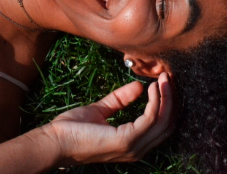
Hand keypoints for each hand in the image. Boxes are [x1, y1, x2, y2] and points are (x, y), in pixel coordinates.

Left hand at [47, 73, 174, 165]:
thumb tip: (138, 86)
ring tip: (164, 78)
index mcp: (133, 144)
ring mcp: (133, 147)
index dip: (167, 104)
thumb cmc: (72, 129)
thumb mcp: (101, 110)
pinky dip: (155, 102)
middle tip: (169, 77)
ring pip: (163, 122)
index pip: (161, 127)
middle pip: (168, 125)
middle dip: (171, 99)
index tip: (164, 82)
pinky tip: (152, 88)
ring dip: (167, 98)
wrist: (54, 141)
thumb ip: (120, 100)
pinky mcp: (126, 140)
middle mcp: (137, 150)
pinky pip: (150, 119)